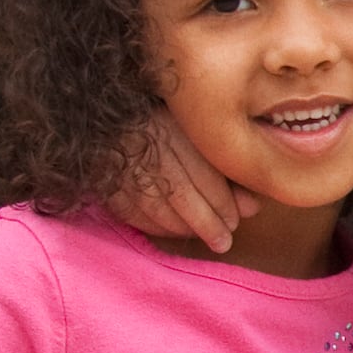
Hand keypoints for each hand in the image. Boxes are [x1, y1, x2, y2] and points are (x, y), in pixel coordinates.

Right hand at [110, 113, 255, 254]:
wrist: (100, 111)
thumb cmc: (160, 120)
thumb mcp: (196, 133)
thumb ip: (224, 167)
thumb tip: (253, 208)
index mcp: (169, 123)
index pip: (200, 169)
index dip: (221, 201)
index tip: (236, 221)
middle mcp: (141, 140)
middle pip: (178, 190)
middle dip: (205, 221)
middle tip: (223, 242)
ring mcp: (115, 159)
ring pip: (152, 203)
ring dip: (180, 228)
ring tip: (204, 239)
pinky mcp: (99, 176)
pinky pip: (126, 209)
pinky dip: (151, 225)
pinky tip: (172, 232)